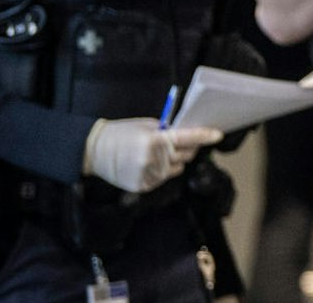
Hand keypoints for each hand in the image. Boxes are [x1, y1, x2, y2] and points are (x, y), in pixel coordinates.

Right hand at [83, 118, 222, 193]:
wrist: (94, 151)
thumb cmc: (122, 133)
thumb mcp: (146, 126)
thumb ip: (168, 132)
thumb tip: (189, 137)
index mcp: (155, 141)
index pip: (187, 139)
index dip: (205, 136)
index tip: (218, 134)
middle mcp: (154, 160)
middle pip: (186, 155)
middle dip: (190, 147)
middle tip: (185, 140)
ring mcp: (148, 175)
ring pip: (177, 169)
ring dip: (176, 161)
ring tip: (161, 152)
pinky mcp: (143, 186)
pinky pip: (163, 178)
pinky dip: (162, 171)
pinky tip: (149, 163)